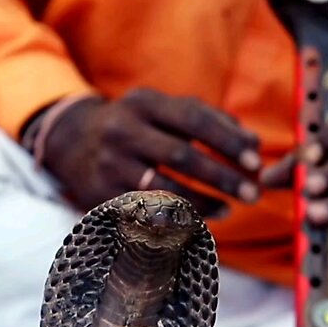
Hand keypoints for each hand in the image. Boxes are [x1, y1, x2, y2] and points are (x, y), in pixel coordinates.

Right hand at [39, 87, 262, 214]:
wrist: (72, 141)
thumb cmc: (136, 124)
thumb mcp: (163, 110)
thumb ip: (210, 120)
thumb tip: (253, 143)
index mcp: (144, 103)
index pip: (193, 119)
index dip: (227, 141)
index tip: (255, 161)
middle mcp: (123, 131)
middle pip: (181, 156)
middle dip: (222, 177)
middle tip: (253, 193)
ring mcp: (110, 164)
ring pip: (163, 189)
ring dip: (203, 203)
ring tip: (229, 210)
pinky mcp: (100, 195)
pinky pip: (145, 213)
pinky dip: (175, 221)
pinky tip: (198, 224)